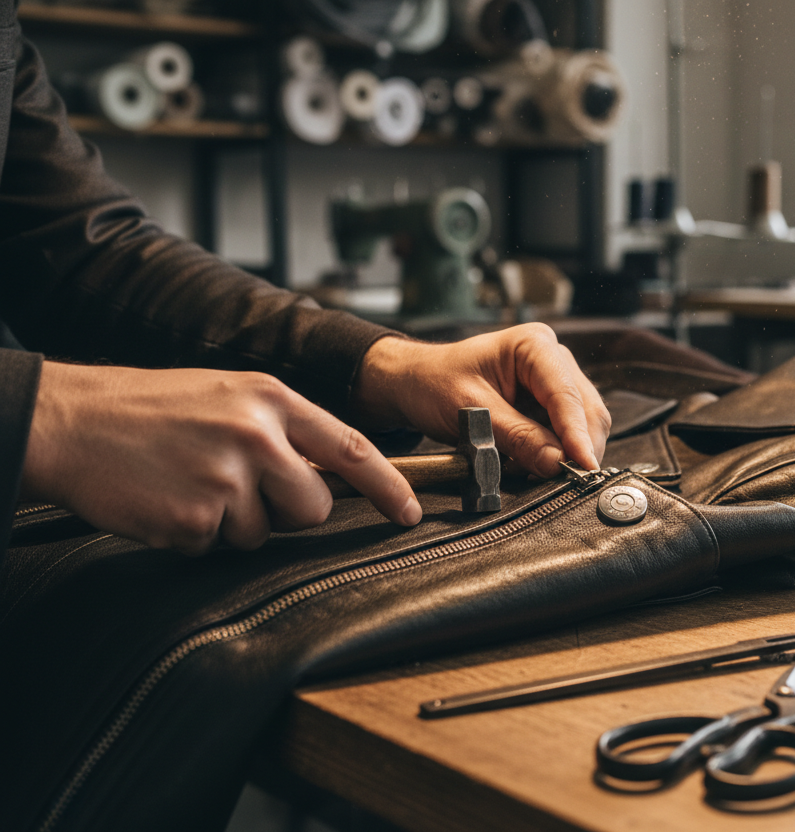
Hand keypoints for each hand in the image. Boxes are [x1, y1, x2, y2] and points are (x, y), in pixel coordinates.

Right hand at [21, 363, 421, 555]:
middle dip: (286, 509)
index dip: (389, 486)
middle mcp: (257, 436)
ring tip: (191, 483)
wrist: (73, 422)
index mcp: (270, 400)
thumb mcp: (228, 396)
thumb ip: (282, 428)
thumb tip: (328, 471)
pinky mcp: (195, 518)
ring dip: (233, 522)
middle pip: (314, 505)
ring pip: (265, 532)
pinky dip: (195, 533)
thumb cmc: (150, 409)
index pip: (352, 449)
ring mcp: (226, 478)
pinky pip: (217, 545)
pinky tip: (169, 499)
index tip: (409, 512)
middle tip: (237, 485)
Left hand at [353, 324, 610, 476]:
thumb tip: (556, 463)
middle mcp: (553, 358)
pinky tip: (533, 465)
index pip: (565, 394)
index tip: (583, 466)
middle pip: (585, 409)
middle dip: (577, 447)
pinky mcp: (550, 404)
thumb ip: (517, 437)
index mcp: (533, 345)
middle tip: (564, 481)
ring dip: (567, 453)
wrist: (416, 383)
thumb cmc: (435, 384)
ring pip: (583, 424)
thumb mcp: (472, 412)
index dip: (577, 434)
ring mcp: (555, 381)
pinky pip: (567, 433)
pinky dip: (556, 454)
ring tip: (536, 472)